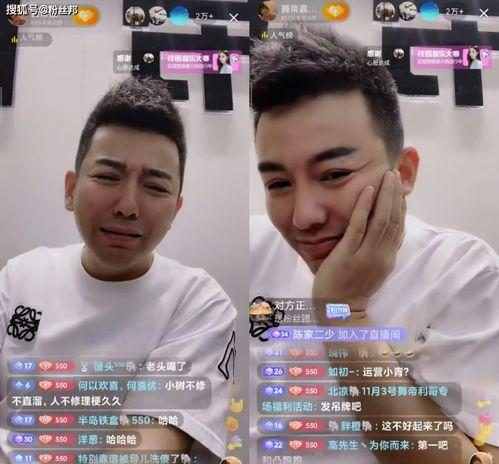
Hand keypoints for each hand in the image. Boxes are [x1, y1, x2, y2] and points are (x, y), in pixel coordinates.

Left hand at [312, 170, 405, 319]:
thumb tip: (387, 231)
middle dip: (395, 195)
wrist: (338, 311)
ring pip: (381, 221)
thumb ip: (380, 249)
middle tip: (395, 174)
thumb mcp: (373, 269)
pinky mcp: (348, 254)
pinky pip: (358, 227)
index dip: (402, 206)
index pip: (399, 227)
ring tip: (387, 177)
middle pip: (393, 220)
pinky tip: (367, 190)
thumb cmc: (352, 288)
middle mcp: (381, 255)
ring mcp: (365, 255)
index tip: (402, 188)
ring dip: (385, 196)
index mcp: (387, 258)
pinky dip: (364, 207)